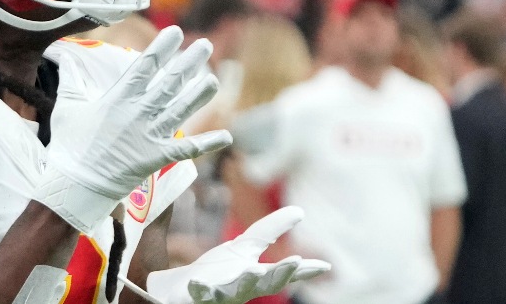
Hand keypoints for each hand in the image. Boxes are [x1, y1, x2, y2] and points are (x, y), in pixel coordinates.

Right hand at [34, 26, 231, 233]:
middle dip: (189, 63)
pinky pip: (187, 149)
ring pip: (182, 111)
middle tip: (206, 46)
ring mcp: (150, 136)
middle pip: (170, 83)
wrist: (75, 185)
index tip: (177, 32)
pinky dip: (208, 143)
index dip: (163, 48)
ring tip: (214, 80)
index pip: (146, 66)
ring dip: (200, 95)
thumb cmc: (69, 145)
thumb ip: (71, 78)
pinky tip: (227, 136)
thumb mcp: (67, 106)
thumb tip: (61, 54)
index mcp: (119, 98)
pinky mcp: (157, 158)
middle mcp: (139, 113)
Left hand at [144, 207, 330, 303]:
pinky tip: (197, 282)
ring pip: (237, 290)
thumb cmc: (217, 271)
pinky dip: (200, 289)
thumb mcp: (246, 247)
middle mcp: (242, 287)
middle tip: (297, 262)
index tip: (324, 265)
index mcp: (255, 275)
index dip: (303, 269)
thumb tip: (300, 210)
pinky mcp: (197, 296)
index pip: (282, 272)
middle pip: (266, 282)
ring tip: (254, 271)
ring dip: (247, 281)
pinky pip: (200, 294)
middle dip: (281, 274)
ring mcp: (221, 292)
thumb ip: (270, 230)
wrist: (181, 290)